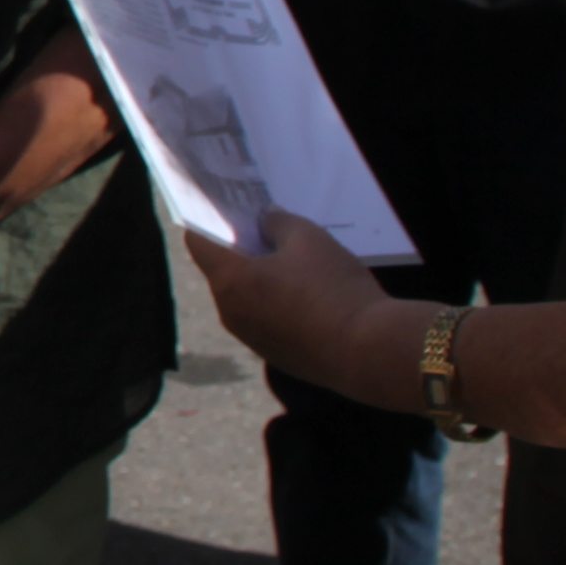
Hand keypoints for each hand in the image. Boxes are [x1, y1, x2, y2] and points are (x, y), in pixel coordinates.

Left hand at [187, 211, 405, 398]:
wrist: (368, 351)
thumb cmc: (333, 287)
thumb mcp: (309, 239)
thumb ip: (279, 223)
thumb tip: (265, 220)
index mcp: (229, 280)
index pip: (197, 242)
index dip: (208, 221)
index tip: (225, 208)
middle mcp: (230, 312)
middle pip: (222, 271)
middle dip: (241, 250)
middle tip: (266, 229)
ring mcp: (252, 339)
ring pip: (246, 298)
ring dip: (262, 280)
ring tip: (295, 262)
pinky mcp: (276, 356)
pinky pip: (267, 322)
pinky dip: (278, 306)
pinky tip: (310, 296)